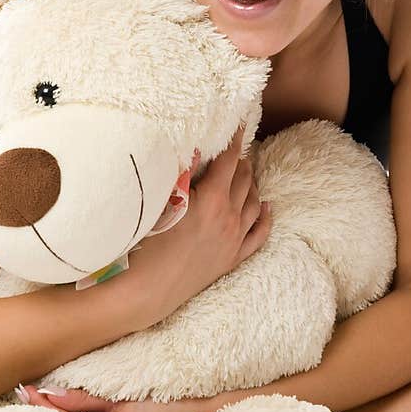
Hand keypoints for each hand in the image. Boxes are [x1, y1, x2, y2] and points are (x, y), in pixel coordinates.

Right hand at [126, 122, 271, 324]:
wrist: (146, 290)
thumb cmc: (144, 242)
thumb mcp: (159, 200)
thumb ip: (179, 172)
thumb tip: (196, 145)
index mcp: (211, 200)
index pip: (229, 160)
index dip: (235, 138)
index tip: (240, 121)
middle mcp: (228, 218)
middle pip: (243, 179)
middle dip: (240, 160)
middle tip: (235, 147)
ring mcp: (233, 240)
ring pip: (253, 203)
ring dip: (251, 184)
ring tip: (246, 171)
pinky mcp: (231, 259)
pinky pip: (258, 235)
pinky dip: (264, 218)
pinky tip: (266, 206)